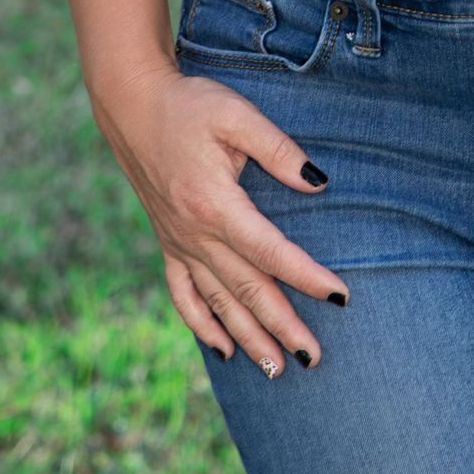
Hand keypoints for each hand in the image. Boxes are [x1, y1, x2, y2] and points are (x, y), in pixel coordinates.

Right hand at [93, 61, 349, 375]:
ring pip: (218, 303)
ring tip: (276, 370)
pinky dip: (202, 325)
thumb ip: (278, 150)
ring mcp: (178, 243)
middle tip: (314, 358)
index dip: (307, 276)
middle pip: (247, 290)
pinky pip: (183, 296)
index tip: (341, 296)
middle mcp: (195, 234)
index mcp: (216, 204)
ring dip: (248, 338)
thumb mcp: (237, 115)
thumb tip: (318, 184)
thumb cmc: (190, 105)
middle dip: (283, 326)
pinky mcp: (167, 243)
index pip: (271, 252)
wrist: (132, 104)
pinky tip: (221, 349)